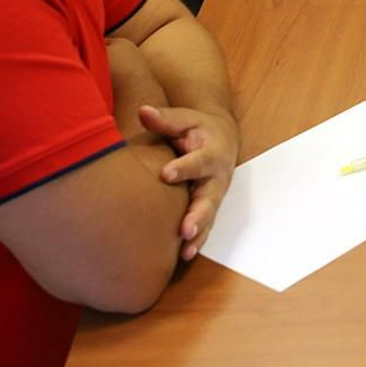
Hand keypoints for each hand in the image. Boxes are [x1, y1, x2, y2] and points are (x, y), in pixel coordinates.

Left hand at [140, 104, 240, 260]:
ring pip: (209, 217)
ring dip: (198, 233)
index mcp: (213, 152)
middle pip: (210, 198)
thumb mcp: (185, 119)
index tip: (166, 175)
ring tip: (185, 248)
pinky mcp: (209, 207)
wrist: (222, 138)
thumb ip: (165, 119)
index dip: (184, 168)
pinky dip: (196, 241)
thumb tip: (143, 111)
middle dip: (198, 214)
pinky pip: (205, 226)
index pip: (199, 161)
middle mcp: (217, 177)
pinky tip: (183, 255)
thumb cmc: (198, 128)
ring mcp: (214, 195)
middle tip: (184, 228)